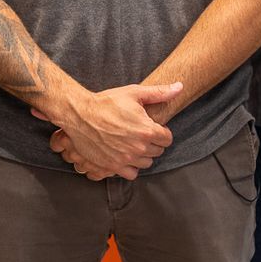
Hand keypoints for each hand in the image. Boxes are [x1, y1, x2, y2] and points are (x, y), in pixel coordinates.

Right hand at [35, 83, 177, 179]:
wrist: (80, 114)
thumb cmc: (107, 102)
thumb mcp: (134, 93)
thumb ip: (159, 93)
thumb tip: (180, 87)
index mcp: (147, 130)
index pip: (167, 139)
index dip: (162, 132)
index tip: (153, 127)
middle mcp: (139, 147)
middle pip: (157, 151)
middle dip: (152, 143)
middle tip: (141, 133)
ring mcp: (126, 158)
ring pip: (146, 163)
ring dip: (143, 155)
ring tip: (133, 143)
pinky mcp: (113, 166)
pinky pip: (132, 173)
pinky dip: (131, 167)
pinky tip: (125, 155)